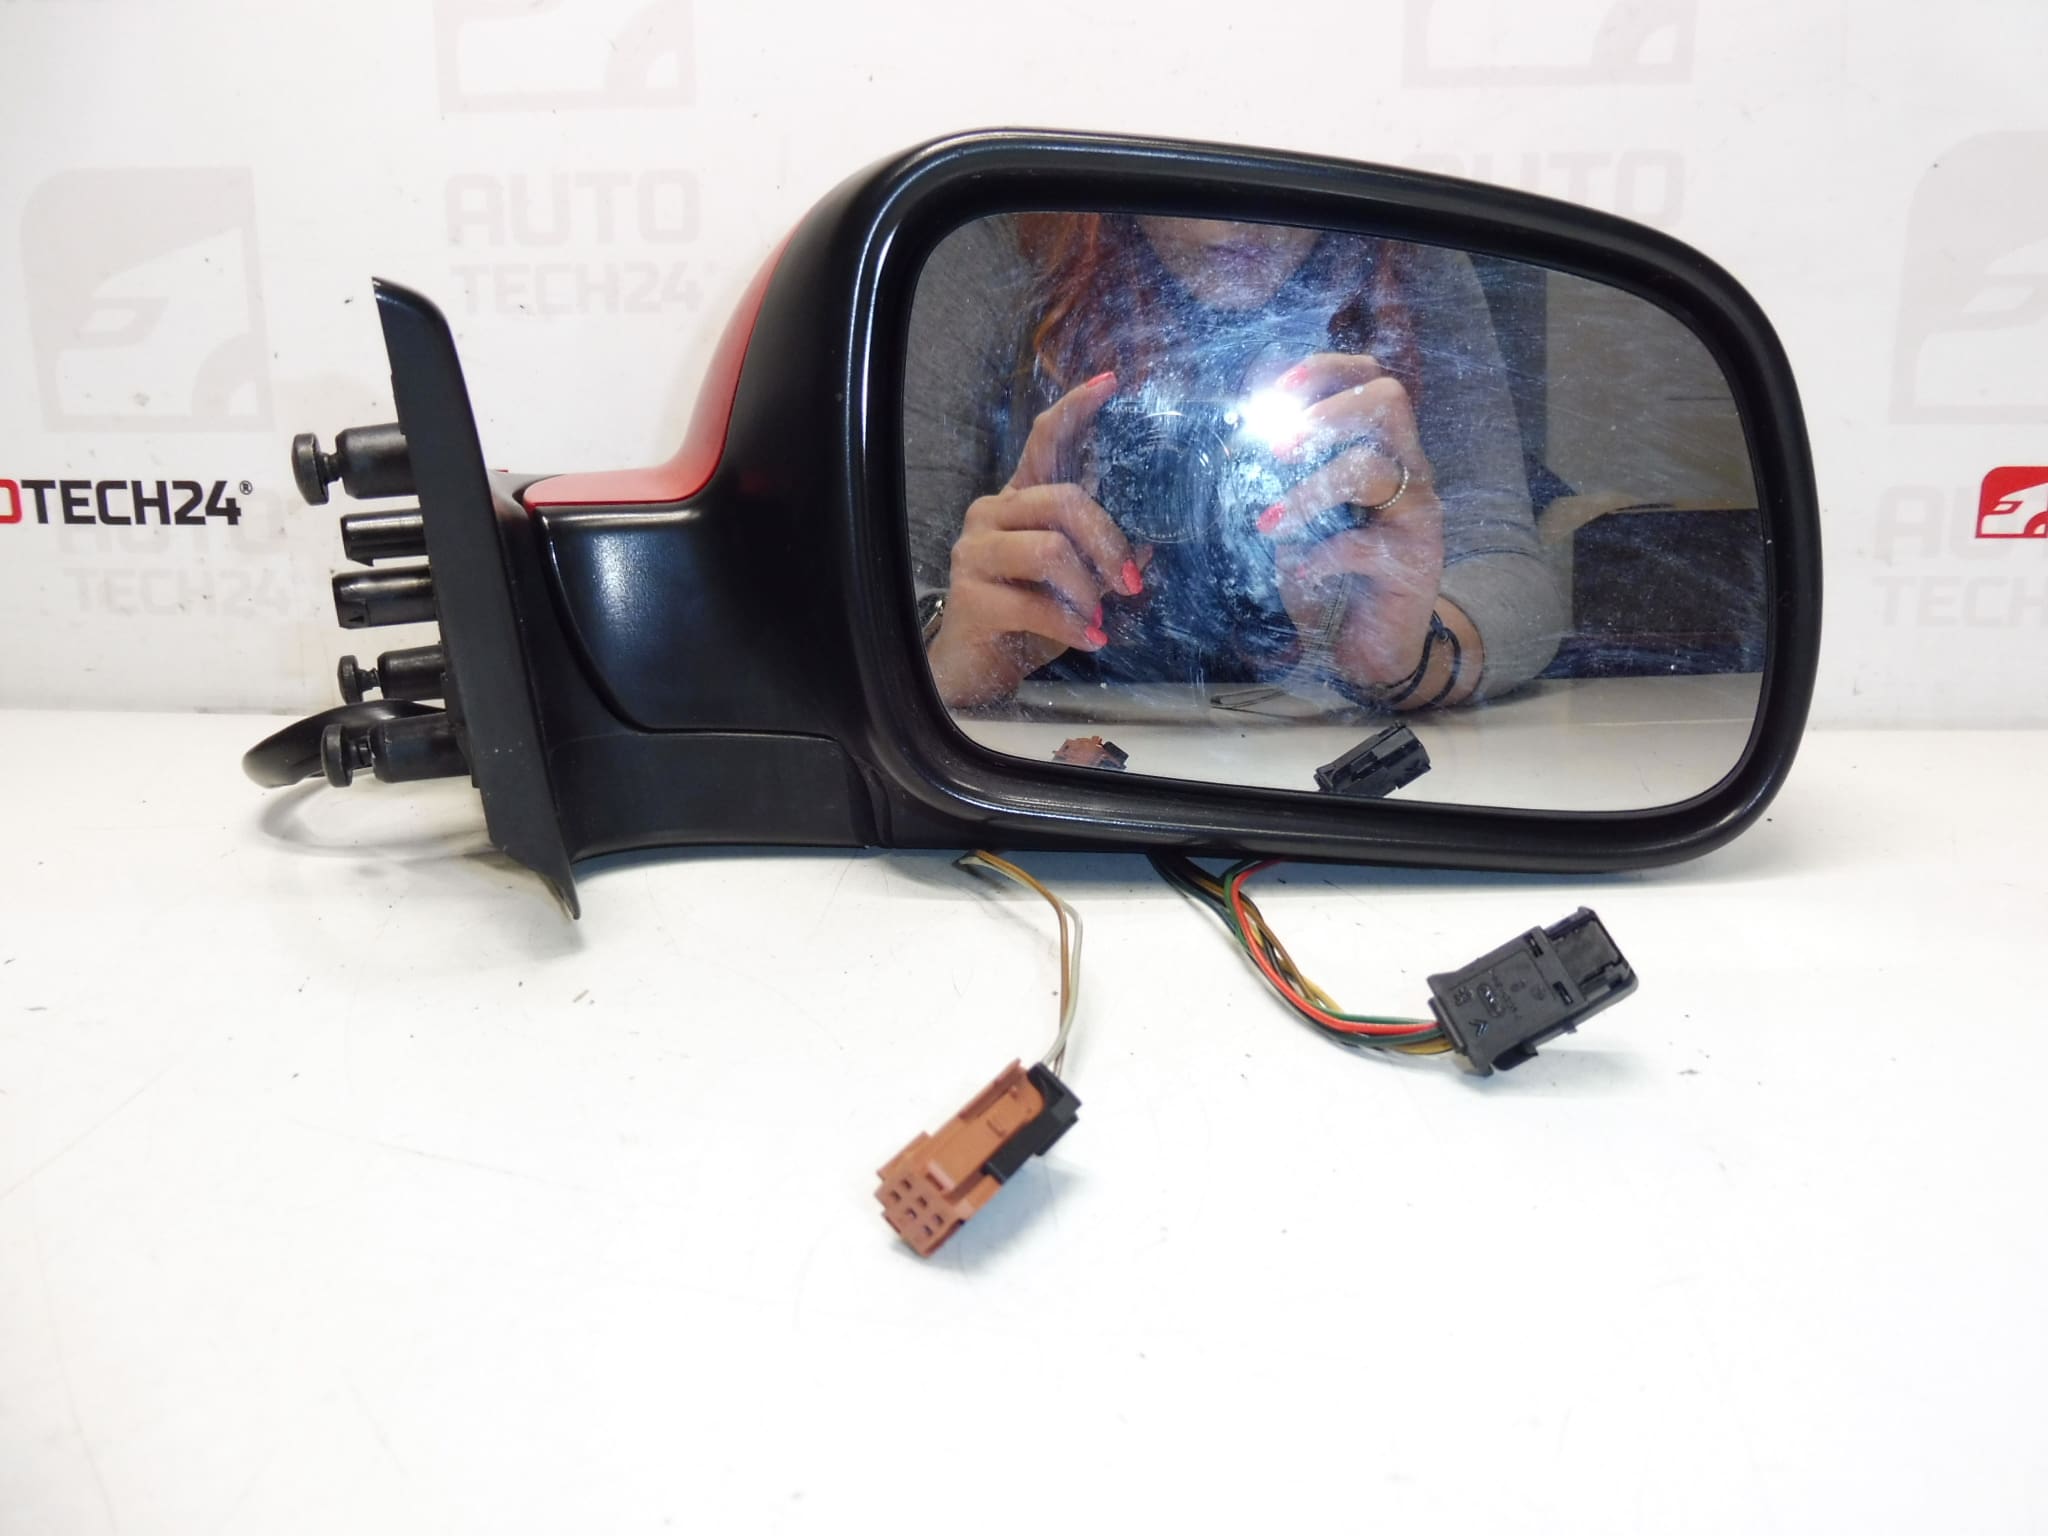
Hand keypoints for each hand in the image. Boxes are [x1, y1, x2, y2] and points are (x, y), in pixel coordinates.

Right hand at [927, 371, 1145, 706]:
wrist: (977, 666)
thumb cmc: (1029, 617)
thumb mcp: (1076, 581)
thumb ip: (1103, 554)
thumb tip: (1151, 542)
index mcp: (1021, 500)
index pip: (1045, 440)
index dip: (1075, 410)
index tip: (1109, 384)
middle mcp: (993, 512)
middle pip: (1063, 499)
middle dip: (1109, 541)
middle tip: (1131, 581)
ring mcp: (977, 551)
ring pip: (1050, 548)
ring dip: (1088, 588)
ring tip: (1100, 617)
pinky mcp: (970, 596)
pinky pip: (1033, 601)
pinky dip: (1071, 624)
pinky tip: (1090, 639)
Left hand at [1256, 354, 1462, 696]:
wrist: (1376, 647)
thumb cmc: (1334, 576)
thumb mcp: (1304, 520)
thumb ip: (1286, 482)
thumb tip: (1236, 445)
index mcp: (1383, 448)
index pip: (1370, 379)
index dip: (1326, 371)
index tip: (1280, 388)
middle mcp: (1409, 469)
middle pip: (1388, 400)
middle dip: (1326, 413)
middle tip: (1279, 447)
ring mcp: (1417, 512)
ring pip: (1372, 468)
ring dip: (1310, 489)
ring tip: (1269, 522)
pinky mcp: (1415, 560)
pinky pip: (1364, 544)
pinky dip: (1322, 557)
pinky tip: (1298, 573)